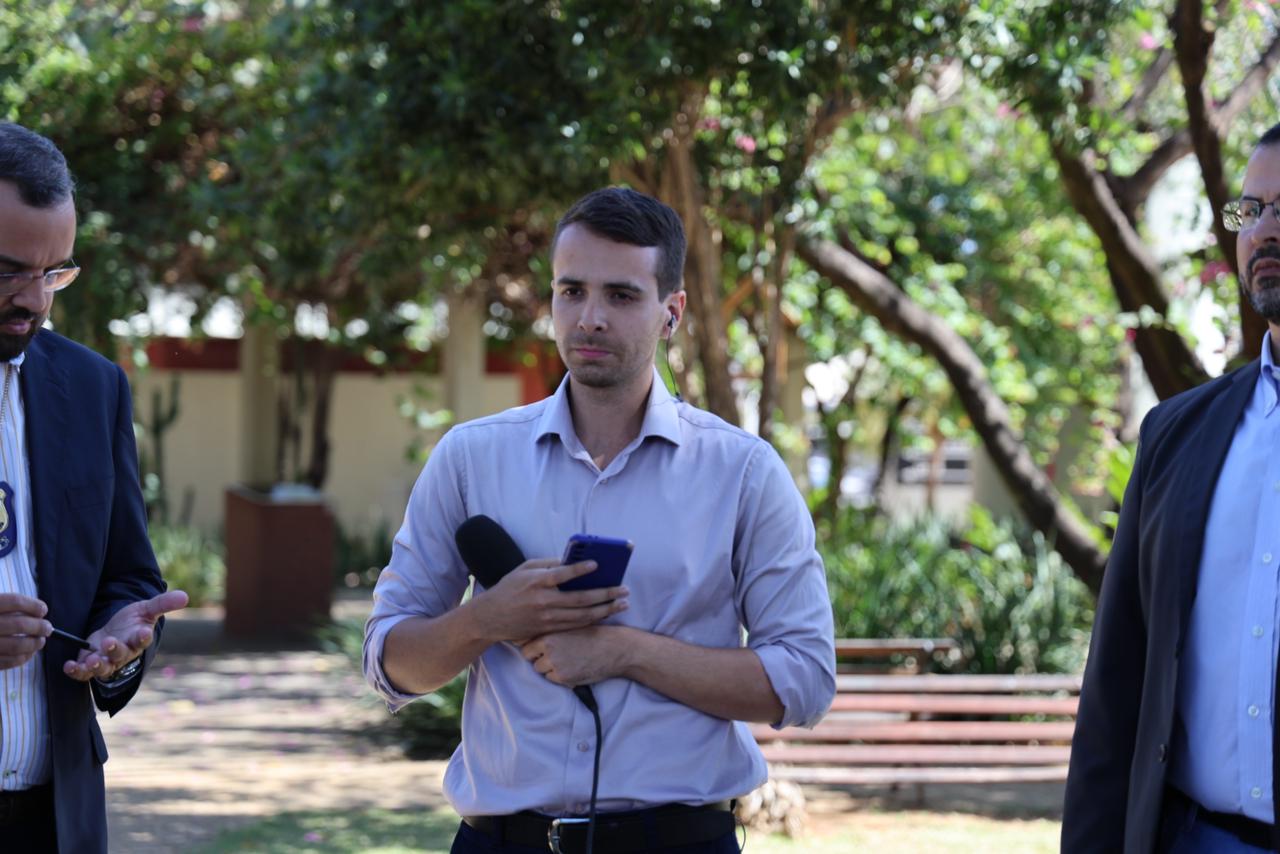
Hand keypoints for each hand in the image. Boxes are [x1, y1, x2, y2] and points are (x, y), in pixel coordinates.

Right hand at [0, 593, 49, 669]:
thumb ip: (5, 607)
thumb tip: (37, 613)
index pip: (14, 601)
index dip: (33, 605)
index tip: (43, 610)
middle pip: (19, 624)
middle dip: (39, 626)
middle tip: (48, 628)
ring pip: (17, 645)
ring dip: (34, 643)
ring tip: (40, 641)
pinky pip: (8, 661)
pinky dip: (23, 658)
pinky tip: (29, 654)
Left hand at [62, 590, 188, 681]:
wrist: (116, 631)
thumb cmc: (133, 621)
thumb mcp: (146, 609)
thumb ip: (163, 603)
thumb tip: (185, 596)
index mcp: (138, 639)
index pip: (143, 639)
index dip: (143, 637)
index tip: (143, 632)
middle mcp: (124, 653)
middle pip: (121, 655)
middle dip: (115, 650)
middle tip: (110, 643)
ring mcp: (107, 660)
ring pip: (103, 668)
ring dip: (96, 665)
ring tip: (91, 659)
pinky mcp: (91, 663)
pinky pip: (84, 673)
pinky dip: (76, 671)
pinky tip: (69, 665)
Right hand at [469, 559, 627, 643]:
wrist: (491, 618)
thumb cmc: (509, 588)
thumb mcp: (524, 569)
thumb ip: (547, 564)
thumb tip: (572, 560)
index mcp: (536, 582)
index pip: (561, 574)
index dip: (580, 570)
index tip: (597, 564)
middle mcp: (543, 601)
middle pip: (580, 599)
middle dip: (606, 594)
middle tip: (624, 589)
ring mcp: (547, 618)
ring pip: (582, 615)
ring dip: (606, 609)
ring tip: (623, 603)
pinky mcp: (549, 629)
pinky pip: (576, 625)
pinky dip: (593, 619)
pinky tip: (607, 613)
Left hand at [520, 625, 632, 686]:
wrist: (613, 648)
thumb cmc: (593, 635)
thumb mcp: (569, 626)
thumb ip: (550, 631)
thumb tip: (528, 639)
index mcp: (549, 633)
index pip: (525, 645)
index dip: (534, 648)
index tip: (542, 648)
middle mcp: (548, 648)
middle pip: (530, 658)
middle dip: (540, 658)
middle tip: (558, 655)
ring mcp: (555, 663)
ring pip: (541, 670)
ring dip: (550, 668)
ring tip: (568, 661)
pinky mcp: (563, 677)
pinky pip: (552, 679)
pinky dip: (560, 677)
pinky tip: (575, 668)